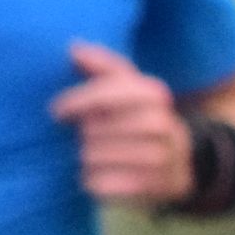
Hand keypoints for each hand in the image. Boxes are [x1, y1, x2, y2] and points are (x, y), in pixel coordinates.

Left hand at [50, 40, 193, 205]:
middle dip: (85, 134)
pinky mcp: (155, 185)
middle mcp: (163, 123)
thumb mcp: (129, 88)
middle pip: (98, 128)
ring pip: (97, 156)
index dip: (78, 101)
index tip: (56, 111)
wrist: (178, 162)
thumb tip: (73, 48)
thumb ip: (102, 66)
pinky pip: (104, 183)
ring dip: (87, 157)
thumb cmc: (137, 118)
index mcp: (154, 94)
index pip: (108, 93)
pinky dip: (94, 181)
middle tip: (86, 137)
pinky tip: (96, 176)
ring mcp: (162, 157)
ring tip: (91, 156)